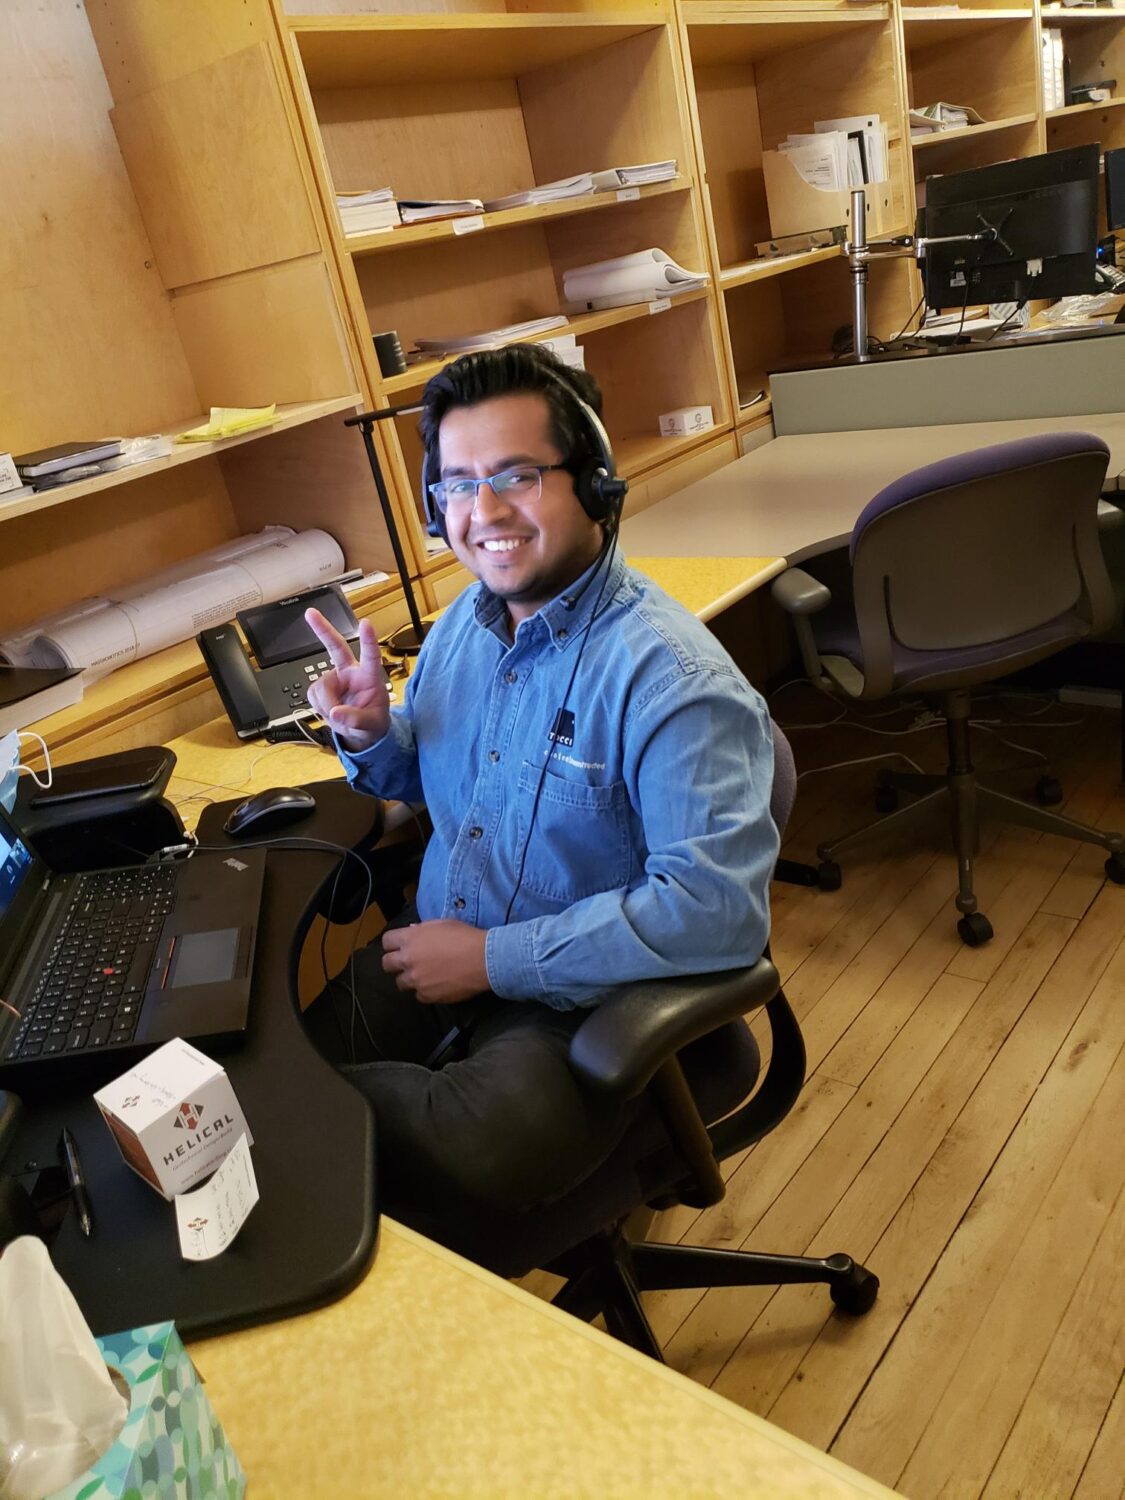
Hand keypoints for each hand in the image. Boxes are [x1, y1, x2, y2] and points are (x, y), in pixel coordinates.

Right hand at [304, 608, 390, 752]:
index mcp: (369, 676)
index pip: (371, 655)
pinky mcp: (322, 688)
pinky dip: (319, 706)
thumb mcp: (372, 725)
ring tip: (338, 714)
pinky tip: (329, 710)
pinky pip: (313, 695)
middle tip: (310, 613)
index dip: (368, 639)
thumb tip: (335, 712)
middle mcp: (350, 672)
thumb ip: (356, 719)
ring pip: (320, 685)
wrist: (361, 733)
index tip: (366, 623)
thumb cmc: (373, 722)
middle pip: (336, 647)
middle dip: (323, 629)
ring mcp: (334, 679)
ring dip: (326, 703)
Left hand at [382, 920, 489, 1004]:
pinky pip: (418, 995)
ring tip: (423, 976)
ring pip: (400, 983)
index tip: (400, 946)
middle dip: (394, 963)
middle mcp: (408, 960)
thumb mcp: (442, 924)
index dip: (393, 944)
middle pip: (386, 964)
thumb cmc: (465, 936)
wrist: (483, 959)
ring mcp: (416, 980)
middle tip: (408, 963)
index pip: (387, 941)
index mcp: (410, 939)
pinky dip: (425, 991)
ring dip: (409, 979)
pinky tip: (436, 985)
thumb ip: (423, 929)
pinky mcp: (427, 995)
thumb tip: (412, 932)